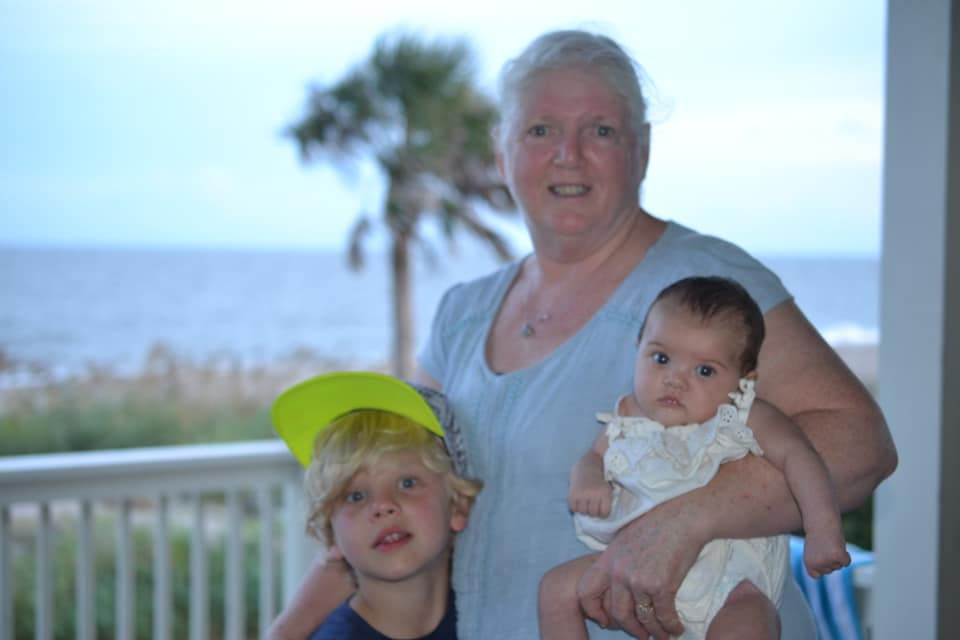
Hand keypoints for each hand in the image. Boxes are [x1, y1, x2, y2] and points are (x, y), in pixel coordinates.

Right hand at [569, 452, 612, 516]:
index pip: (605, 513)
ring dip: (584, 509)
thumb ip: (607, 501)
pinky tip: (578, 502)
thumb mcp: (608, 488)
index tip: (601, 508)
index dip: (603, 512)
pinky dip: (576, 507)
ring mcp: (582, 494)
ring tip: (585, 503)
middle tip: (592, 505)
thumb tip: (603, 515)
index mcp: (604, 493)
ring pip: (583, 512)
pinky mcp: (572, 494)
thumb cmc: (599, 480)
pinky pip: (573, 508)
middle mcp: (593, 494)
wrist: (586, 466)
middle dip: (593, 511)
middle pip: (593, 513)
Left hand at [576, 500, 705, 638]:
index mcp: (607, 560)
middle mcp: (619, 572)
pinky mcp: (661, 584)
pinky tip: (676, 627)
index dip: (592, 611)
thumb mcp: (625, 541)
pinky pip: (664, 616)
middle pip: (617, 613)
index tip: (606, 621)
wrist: (682, 518)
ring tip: (662, 635)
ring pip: (642, 618)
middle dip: (631, 629)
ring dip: (654, 632)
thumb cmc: (657, 526)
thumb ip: (616, 562)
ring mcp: (639, 579)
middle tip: (641, 634)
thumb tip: (615, 584)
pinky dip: (671, 626)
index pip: (585, 592)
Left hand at [802, 530, 850, 578]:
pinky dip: (846, 555)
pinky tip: (838, 545)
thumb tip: (824, 572)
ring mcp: (828, 561)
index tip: (819, 555)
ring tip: (830, 543)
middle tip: (825, 545)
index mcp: (808, 563)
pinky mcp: (838, 556)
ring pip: (838, 566)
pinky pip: (846, 562)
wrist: (821, 520)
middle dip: (829, 560)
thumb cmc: (816, 534)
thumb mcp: (813, 550)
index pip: (816, 575)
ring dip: (837, 556)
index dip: (820, 566)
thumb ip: (818, 562)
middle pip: (829, 570)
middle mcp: (817, 564)